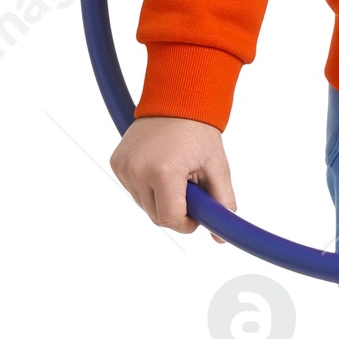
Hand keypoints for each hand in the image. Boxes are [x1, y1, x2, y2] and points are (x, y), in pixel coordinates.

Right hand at [110, 115, 235, 237]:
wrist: (177, 100)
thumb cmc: (199, 132)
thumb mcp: (217, 168)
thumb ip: (221, 203)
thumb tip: (220, 238)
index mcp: (164, 172)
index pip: (171, 220)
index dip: (187, 223)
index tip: (198, 213)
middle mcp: (138, 170)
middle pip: (156, 216)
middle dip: (176, 210)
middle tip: (191, 189)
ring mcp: (124, 167)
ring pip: (144, 205)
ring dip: (161, 199)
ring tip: (176, 174)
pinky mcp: (117, 163)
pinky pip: (134, 190)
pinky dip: (148, 187)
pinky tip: (161, 168)